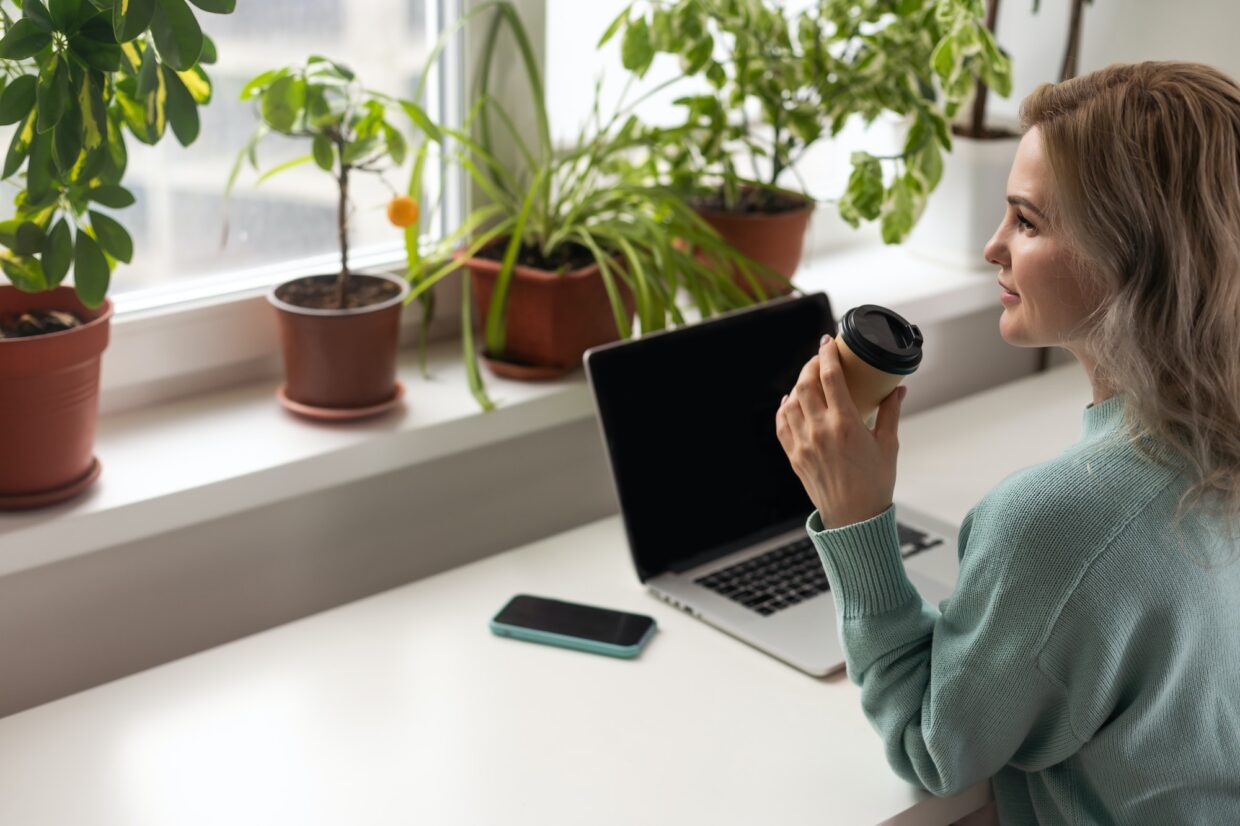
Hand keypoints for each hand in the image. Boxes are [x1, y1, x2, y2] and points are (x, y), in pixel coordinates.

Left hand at [774, 336, 906, 529]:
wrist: (854, 518)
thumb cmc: (875, 482)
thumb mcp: (888, 445)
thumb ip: (890, 413)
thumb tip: (898, 389)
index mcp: (845, 424)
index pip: (830, 377)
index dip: (827, 354)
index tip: (828, 341)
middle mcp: (820, 430)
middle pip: (806, 384)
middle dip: (812, 364)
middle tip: (821, 357)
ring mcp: (803, 443)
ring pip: (792, 401)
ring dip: (799, 384)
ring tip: (809, 376)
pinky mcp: (794, 455)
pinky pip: (782, 424)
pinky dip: (784, 408)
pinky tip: (791, 400)